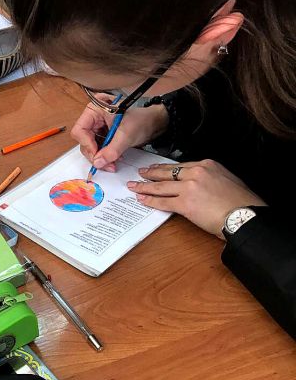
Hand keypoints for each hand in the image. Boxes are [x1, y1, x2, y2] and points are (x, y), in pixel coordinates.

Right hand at [70, 97, 167, 172]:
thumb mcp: (126, 135)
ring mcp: (97, 127)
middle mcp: (93, 118)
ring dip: (100, 158)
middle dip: (95, 154)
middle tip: (105, 164)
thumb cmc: (142, 120)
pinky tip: (113, 159)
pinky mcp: (102, 135)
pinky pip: (97, 149)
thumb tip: (98, 162)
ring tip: (112, 163)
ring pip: (90, 147)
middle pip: (84, 141)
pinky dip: (104, 156)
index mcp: (95, 110)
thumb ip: (111, 150)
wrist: (154, 123)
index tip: (97, 155)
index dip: (87, 144)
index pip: (80, 130)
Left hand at [127, 159, 265, 237]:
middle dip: (151, 173)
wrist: (245, 215)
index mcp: (207, 164)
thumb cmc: (241, 201)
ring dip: (145, 186)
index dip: (165, 168)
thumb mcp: (226, 179)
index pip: (180, 166)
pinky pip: (163, 202)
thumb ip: (209, 177)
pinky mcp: (185, 203)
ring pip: (161, 186)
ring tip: (134, 186)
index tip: (157, 168)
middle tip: (140, 173)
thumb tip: (198, 183)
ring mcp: (189, 187)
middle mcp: (196, 172)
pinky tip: (142, 200)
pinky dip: (150, 201)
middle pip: (167, 173)